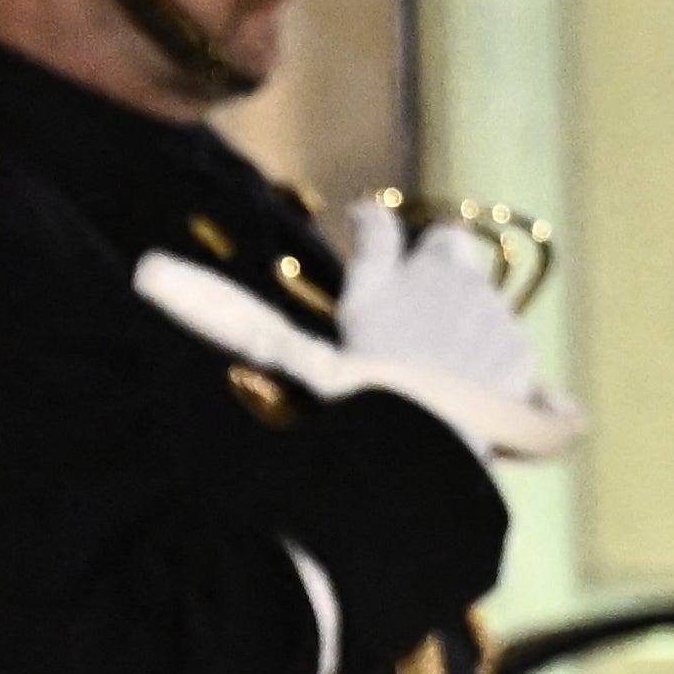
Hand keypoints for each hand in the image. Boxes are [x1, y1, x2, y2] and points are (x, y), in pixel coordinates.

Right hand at [129, 233, 581, 464]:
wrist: (425, 456)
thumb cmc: (350, 410)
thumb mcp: (289, 364)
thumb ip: (224, 319)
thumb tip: (147, 272)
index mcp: (386, 285)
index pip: (376, 232)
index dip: (368, 223)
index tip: (361, 217)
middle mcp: (442, 291)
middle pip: (450, 246)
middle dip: (438, 255)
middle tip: (423, 278)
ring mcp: (488, 328)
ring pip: (485, 298)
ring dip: (468, 317)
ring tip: (450, 353)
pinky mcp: (522, 373)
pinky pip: (527, 370)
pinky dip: (518, 385)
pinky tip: (508, 406)